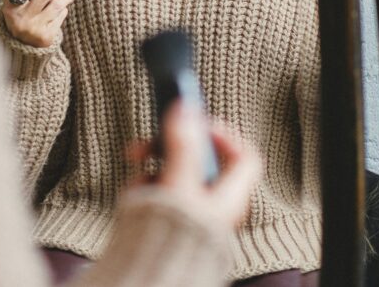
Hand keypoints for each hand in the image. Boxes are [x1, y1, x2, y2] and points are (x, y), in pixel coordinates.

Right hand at [0, 0, 73, 47]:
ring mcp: (34, 28)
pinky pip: (60, 18)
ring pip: (56, 6)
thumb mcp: (10, 2)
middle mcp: (21, 17)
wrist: (23, 46)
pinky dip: (63, 10)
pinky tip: (61, 9)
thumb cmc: (18, 16)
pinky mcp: (46, 37)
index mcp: (11, 5)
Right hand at [127, 104, 259, 229]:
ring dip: (153, 166)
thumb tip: (186, 108)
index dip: (223, 134)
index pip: (244, 156)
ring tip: (136, 166)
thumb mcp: (179, 185)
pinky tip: (134, 193)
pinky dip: (145, 186)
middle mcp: (214, 205)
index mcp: (229, 198)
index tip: (197, 121)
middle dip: (172, 146)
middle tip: (152, 139)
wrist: (146, 278)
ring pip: (176, 173)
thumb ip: (182, 145)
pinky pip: (160, 191)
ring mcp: (191, 213)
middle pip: (201, 159)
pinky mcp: (170, 221)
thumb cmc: (173, 240)